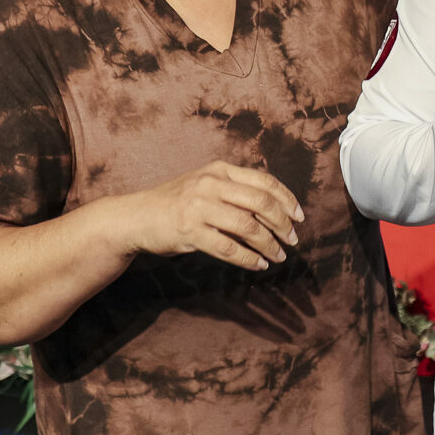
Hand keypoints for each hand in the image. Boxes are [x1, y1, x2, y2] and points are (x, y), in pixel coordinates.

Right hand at [110, 161, 303, 269]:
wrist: (134, 217)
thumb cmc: (175, 203)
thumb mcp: (204, 185)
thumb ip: (234, 190)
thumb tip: (274, 209)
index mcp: (220, 170)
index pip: (264, 181)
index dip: (287, 199)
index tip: (299, 217)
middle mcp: (211, 184)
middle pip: (261, 203)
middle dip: (282, 224)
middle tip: (292, 240)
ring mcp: (199, 207)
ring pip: (248, 227)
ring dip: (269, 245)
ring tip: (278, 256)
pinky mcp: (189, 231)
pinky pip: (228, 248)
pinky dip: (248, 259)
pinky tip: (258, 264)